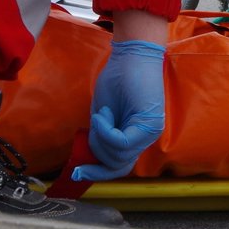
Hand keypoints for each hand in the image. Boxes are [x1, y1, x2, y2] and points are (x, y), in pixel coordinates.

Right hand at [72, 40, 166, 181]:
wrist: (132, 55)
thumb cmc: (118, 79)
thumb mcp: (103, 115)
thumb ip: (101, 137)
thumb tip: (89, 159)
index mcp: (137, 136)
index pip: (120, 166)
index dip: (98, 173)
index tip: (77, 173)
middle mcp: (147, 137)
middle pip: (118, 165)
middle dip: (96, 157)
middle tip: (87, 137)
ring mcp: (151, 132)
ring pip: (117, 155)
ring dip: (100, 137)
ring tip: (101, 113)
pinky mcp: (150, 124)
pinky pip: (121, 142)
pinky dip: (105, 130)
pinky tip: (103, 114)